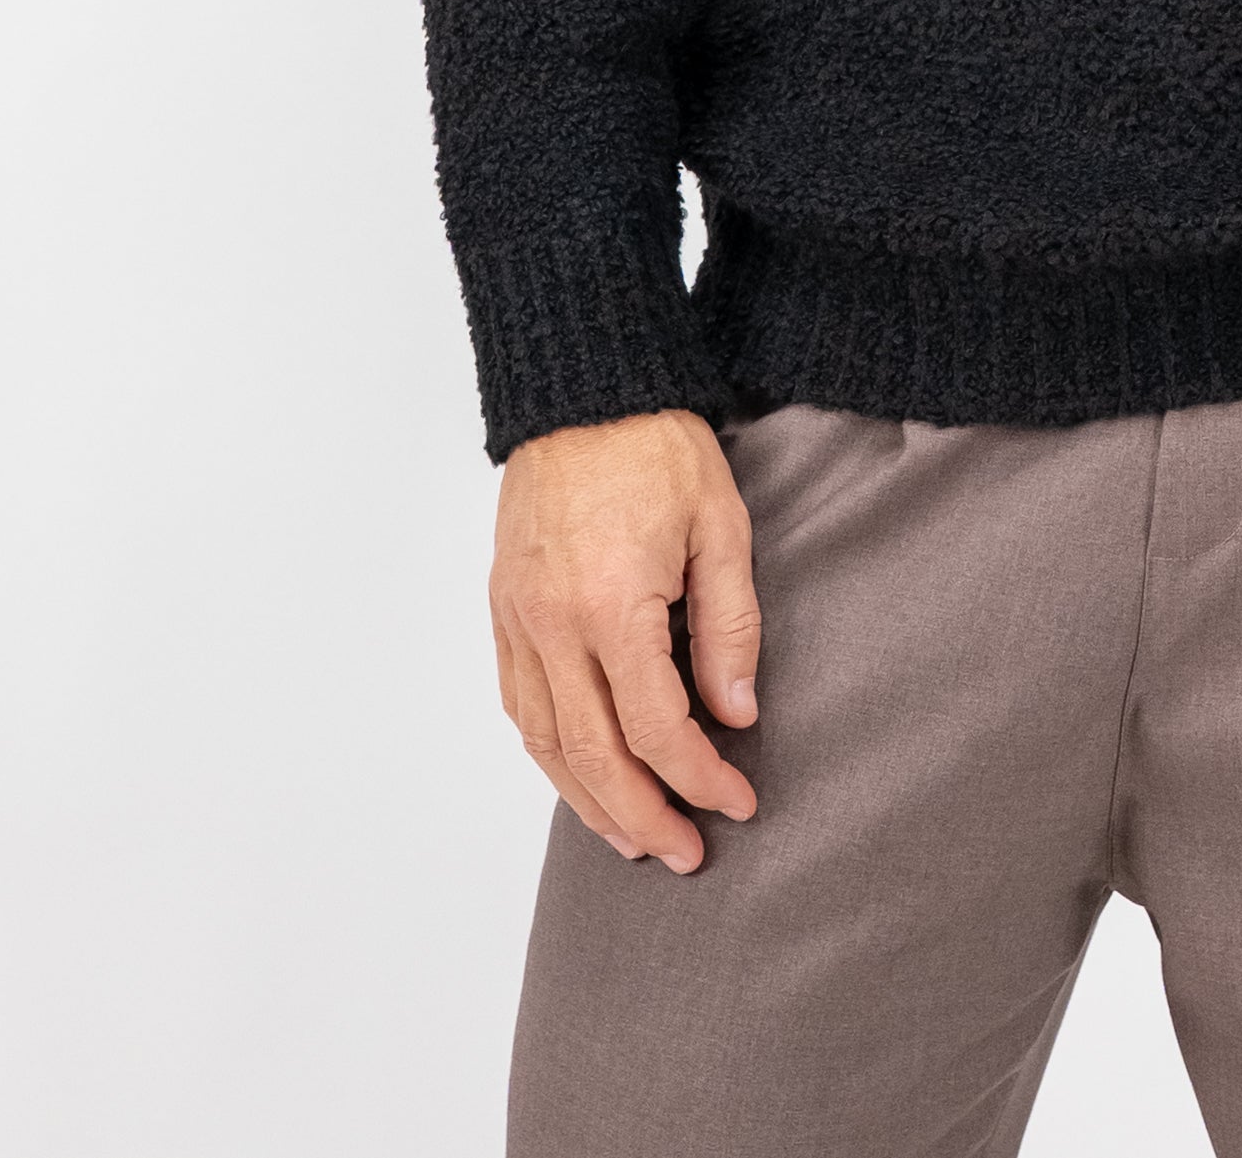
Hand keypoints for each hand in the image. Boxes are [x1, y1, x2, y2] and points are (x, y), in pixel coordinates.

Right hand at [491, 406, 762, 873]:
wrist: (583, 386)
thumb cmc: (657, 445)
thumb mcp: (721, 524)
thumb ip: (729, 625)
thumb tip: (736, 714)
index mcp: (611, 604)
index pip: (656, 727)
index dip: (700, 778)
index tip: (738, 802)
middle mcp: (552, 623)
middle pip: (593, 755)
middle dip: (643, 817)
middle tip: (687, 854)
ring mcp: (518, 618)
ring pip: (545, 743)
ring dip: (589, 801)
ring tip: (634, 838)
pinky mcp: (503, 608)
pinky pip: (519, 703)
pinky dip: (549, 753)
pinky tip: (580, 774)